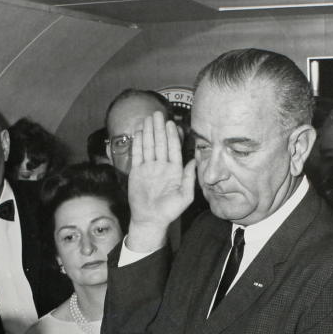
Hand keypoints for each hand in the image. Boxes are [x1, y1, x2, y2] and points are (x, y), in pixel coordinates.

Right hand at [126, 111, 196, 252]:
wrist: (150, 219)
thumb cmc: (169, 211)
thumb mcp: (184, 196)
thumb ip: (189, 178)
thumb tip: (195, 160)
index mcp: (174, 170)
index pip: (173, 149)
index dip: (172, 136)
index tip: (171, 123)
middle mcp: (162, 166)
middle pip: (160, 143)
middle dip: (159, 128)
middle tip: (158, 114)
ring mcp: (149, 167)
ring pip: (149, 146)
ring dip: (149, 132)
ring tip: (148, 118)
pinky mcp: (137, 171)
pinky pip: (138, 154)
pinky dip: (138, 143)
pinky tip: (139, 132)